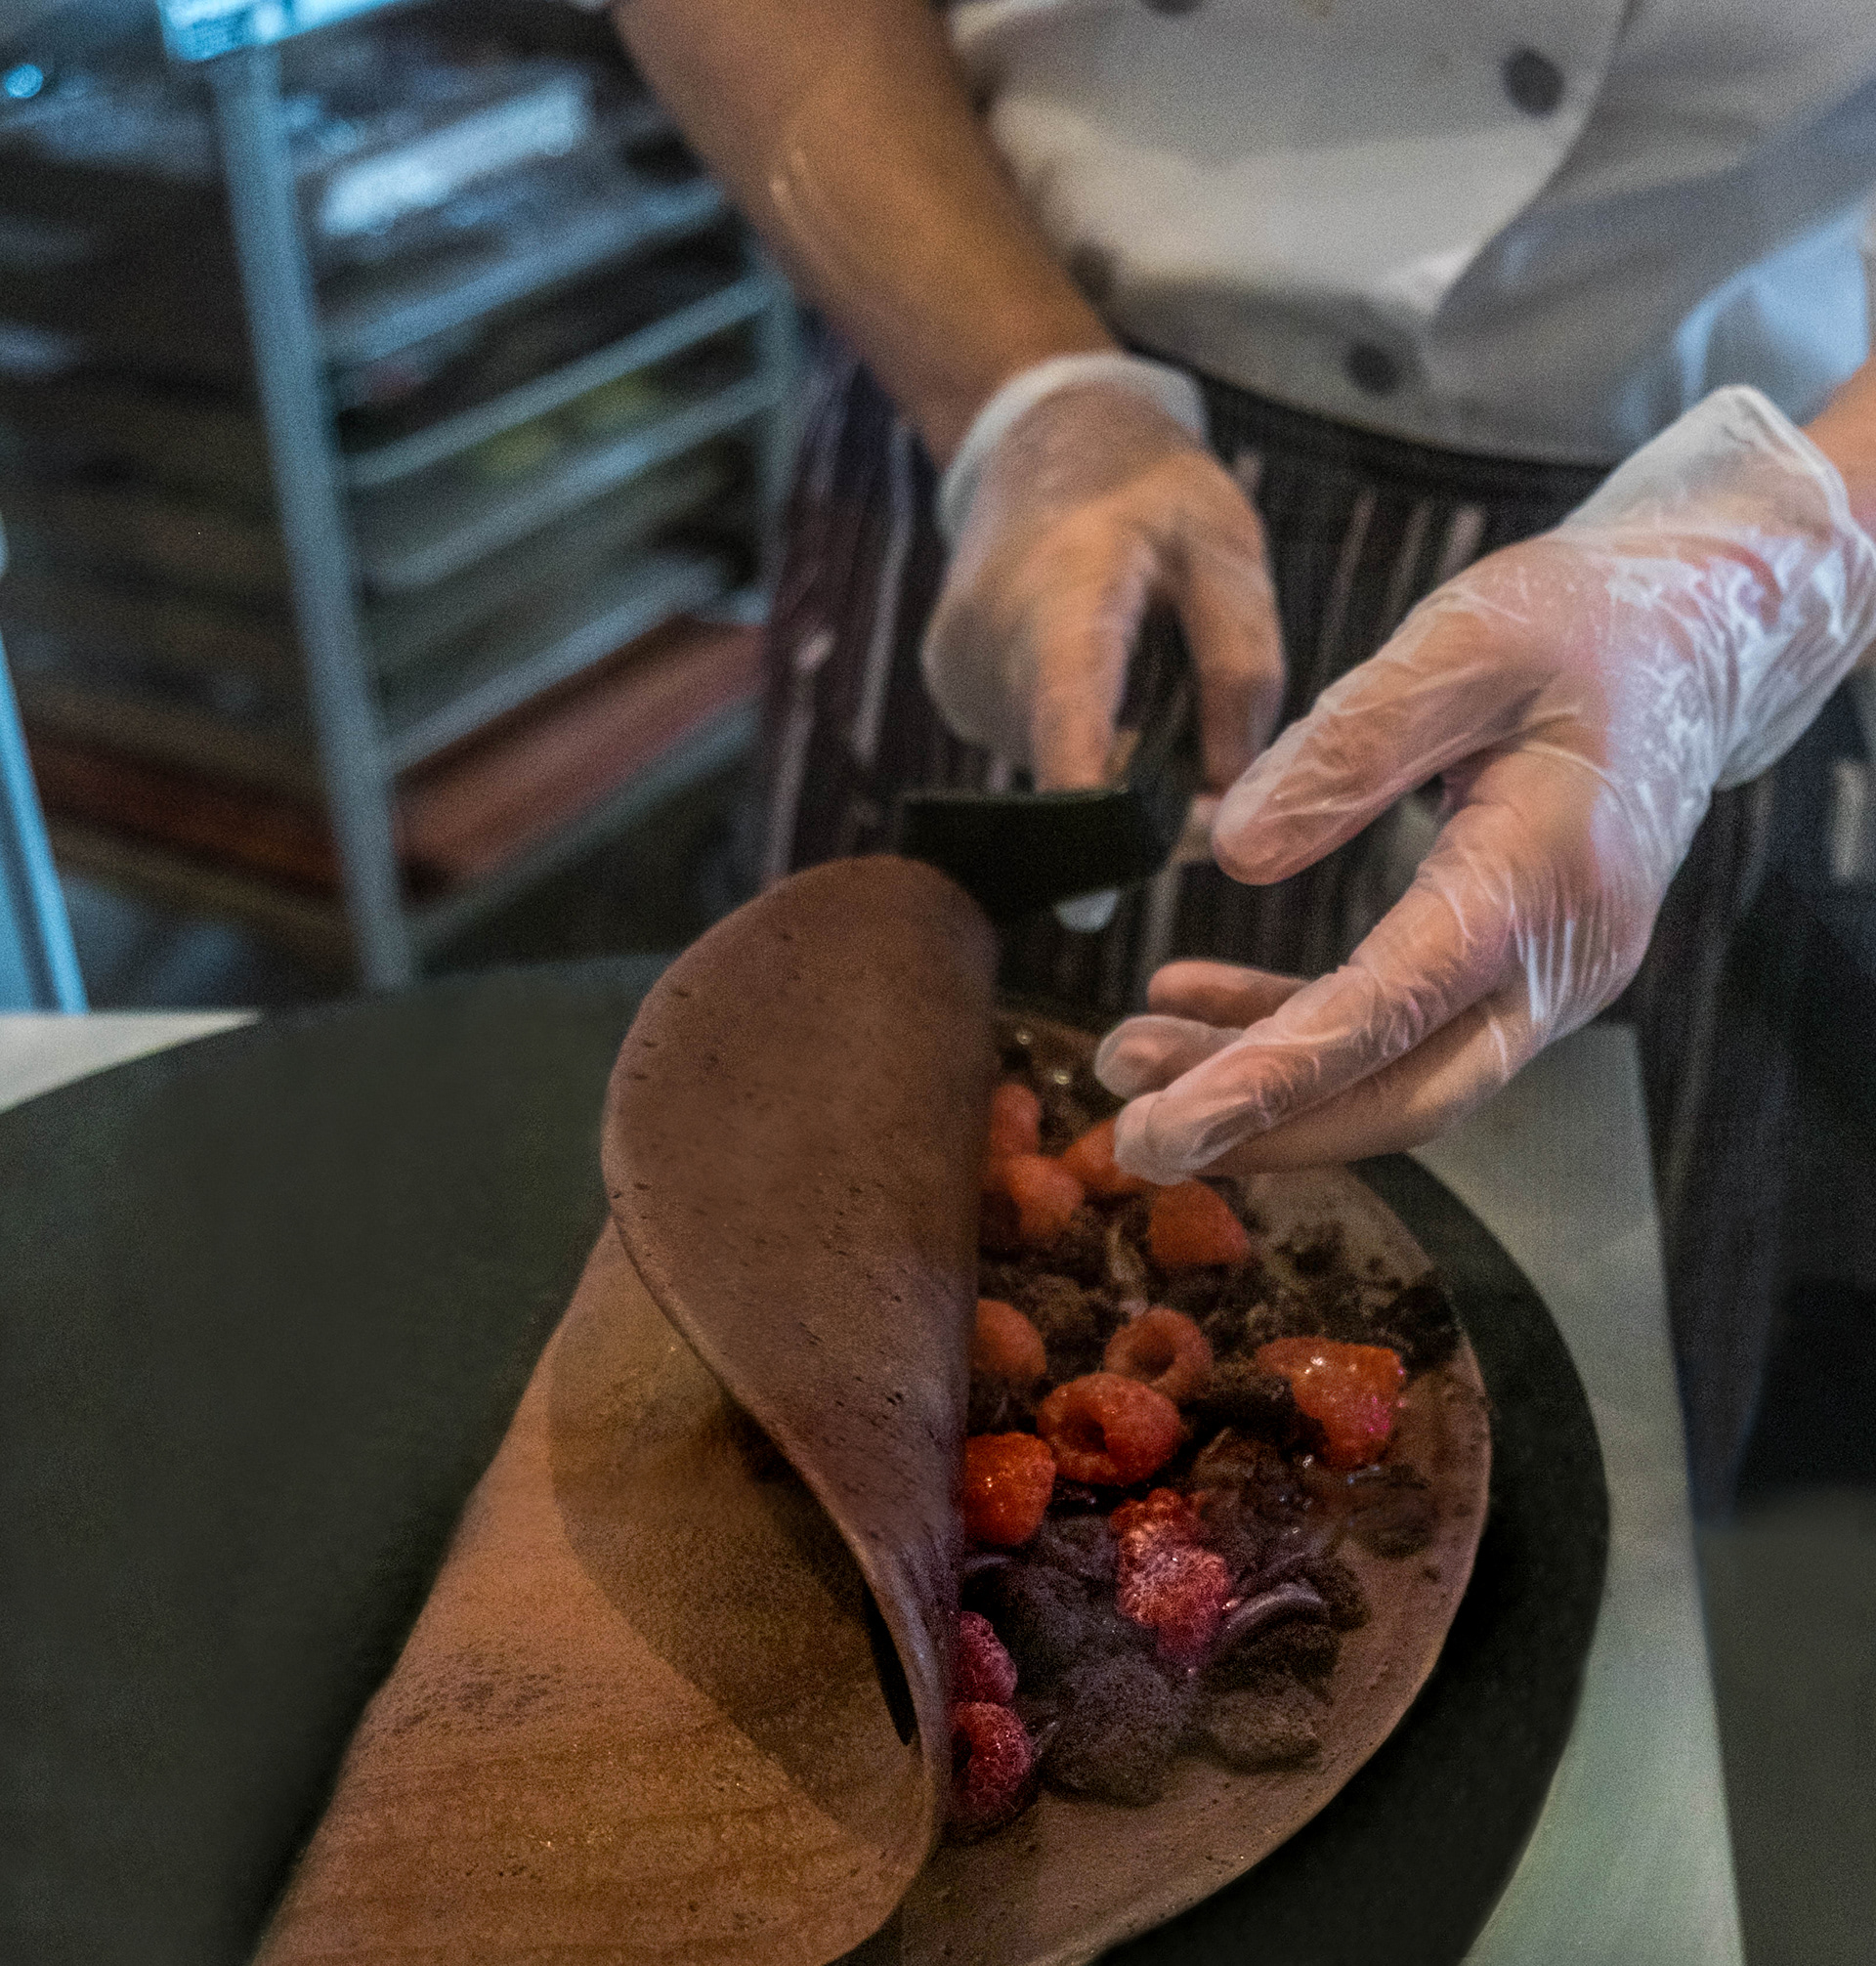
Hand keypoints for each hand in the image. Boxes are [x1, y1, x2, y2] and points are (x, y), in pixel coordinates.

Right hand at [920, 376, 1284, 791]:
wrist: (1044, 445)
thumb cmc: (1147, 494)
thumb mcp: (1226, 549)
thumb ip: (1243, 666)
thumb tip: (1226, 790)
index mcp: (1064, 589)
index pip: (1067, 711)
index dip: (1088, 800)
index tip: (1101, 886)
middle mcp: (990, 644)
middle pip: (1074, 768)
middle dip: (1154, 797)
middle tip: (1216, 771)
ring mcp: (960, 679)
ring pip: (1057, 773)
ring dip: (1121, 766)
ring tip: (1148, 684)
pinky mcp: (956, 699)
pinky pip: (1035, 756)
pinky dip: (1086, 749)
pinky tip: (1105, 687)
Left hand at [1095, 386, 1875, 1179]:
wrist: (1696, 639)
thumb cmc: (1583, 625)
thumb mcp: (1464, 643)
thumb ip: (1348, 748)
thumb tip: (1233, 852)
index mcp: (1544, 877)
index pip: (1393, 1009)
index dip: (1272, 1077)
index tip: (1164, 1121)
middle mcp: (1558, 961)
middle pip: (1402, 1093)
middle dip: (1263, 1127)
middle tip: (1133, 1136)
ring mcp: (1544, 978)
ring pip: (1393, 1073)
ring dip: (1264, 1083)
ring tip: (1133, 1056)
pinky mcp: (1512, 966)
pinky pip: (1397, 1028)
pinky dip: (1295, 1026)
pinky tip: (1193, 996)